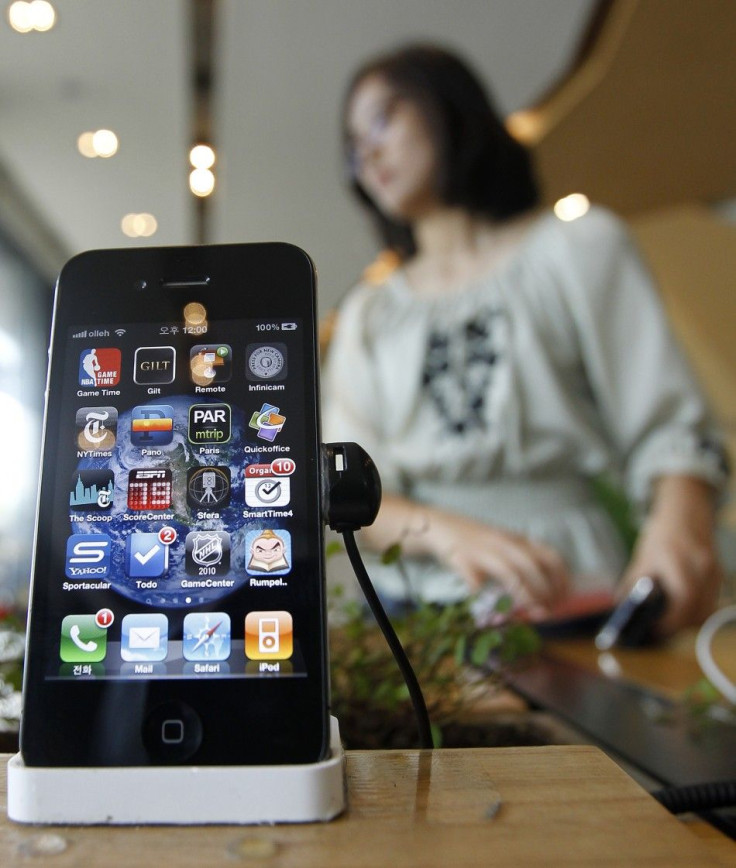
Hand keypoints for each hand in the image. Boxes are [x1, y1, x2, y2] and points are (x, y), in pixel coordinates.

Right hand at [424, 509, 570, 615]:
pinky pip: (475, 582)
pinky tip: (487, 608)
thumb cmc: (478, 540)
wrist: (441, 526)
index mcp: (517, 540)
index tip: (566, 597)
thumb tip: (546, 592)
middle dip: (545, 591)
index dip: (562, 578)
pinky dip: (485, 597)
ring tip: (532, 614)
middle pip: (532, 566)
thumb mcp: (506, 542)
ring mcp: (483, 552)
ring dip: (524, 596)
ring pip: (510, 574)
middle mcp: (503, 544)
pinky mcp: (462, 562)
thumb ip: (523, 560)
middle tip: (549, 611)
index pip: (549, 556)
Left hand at [620, 477, 722, 636]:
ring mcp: (713, 572)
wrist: (685, 512)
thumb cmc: (661, 535)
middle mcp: (701, 568)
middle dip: (679, 626)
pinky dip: (697, 610)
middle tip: (660, 629)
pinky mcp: (719, 575)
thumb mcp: (642, 558)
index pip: (683, 600)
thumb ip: (633, 586)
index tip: (655, 629)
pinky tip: (681, 608)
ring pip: (707, 610)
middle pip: (698, 612)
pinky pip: (711, 602)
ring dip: (690, 621)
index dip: (671, 621)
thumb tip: (622, 610)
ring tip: (669, 620)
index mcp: (678, 561)